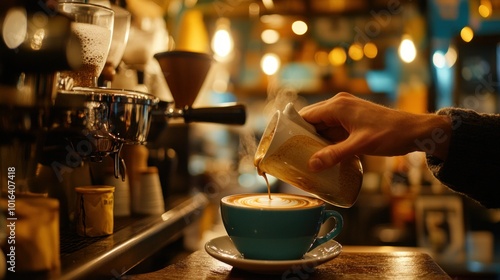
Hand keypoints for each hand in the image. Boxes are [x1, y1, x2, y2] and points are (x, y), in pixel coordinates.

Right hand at [299, 92, 451, 170]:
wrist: (415, 131)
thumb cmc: (390, 134)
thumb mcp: (360, 146)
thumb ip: (335, 154)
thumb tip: (312, 165)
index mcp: (338, 105)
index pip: (305, 115)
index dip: (292, 128)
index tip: (281, 143)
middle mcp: (339, 105)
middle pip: (311, 121)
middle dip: (301, 137)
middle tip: (290, 155)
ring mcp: (346, 112)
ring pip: (321, 127)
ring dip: (314, 141)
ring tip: (302, 158)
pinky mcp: (352, 120)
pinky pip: (332, 130)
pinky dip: (326, 141)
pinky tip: (321, 156)